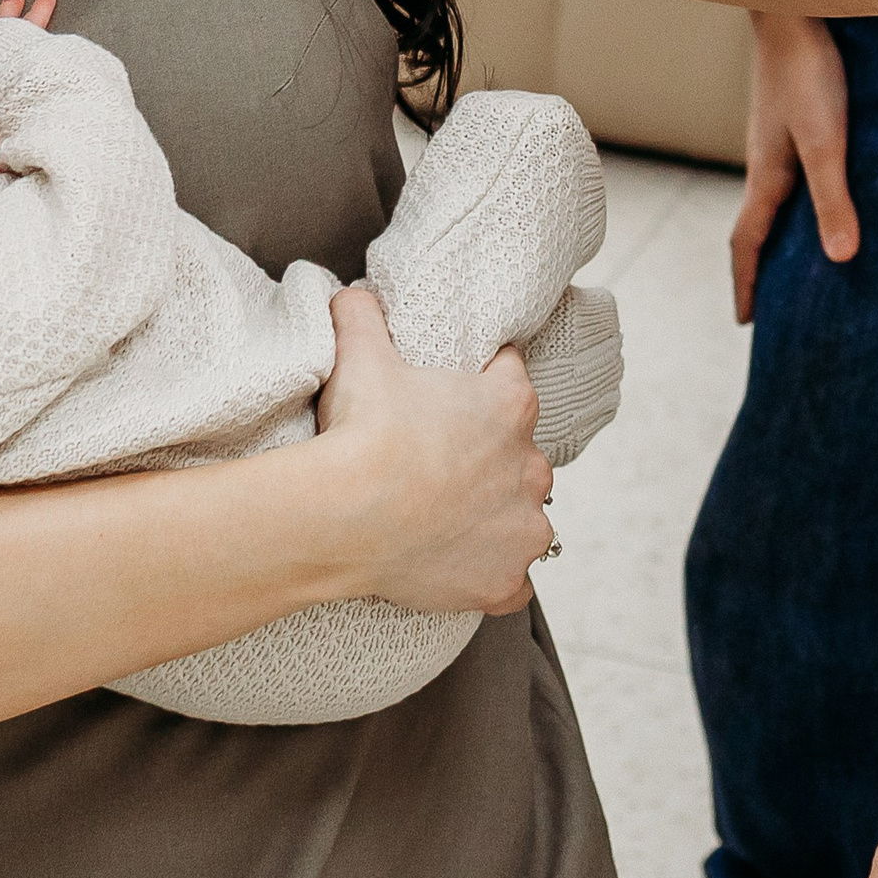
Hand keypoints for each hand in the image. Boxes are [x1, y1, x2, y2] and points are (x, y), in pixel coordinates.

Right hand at [311, 282, 552, 615]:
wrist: (346, 515)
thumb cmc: (362, 433)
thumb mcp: (361, 356)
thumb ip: (363, 316)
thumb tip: (351, 294)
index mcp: (510, 404)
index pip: (510, 377)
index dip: (479, 383)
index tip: (448, 398)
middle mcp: (532, 465)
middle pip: (519, 454)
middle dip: (487, 459)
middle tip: (435, 465)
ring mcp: (523, 527)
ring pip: (524, 518)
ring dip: (495, 518)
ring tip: (443, 519)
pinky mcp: (504, 580)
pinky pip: (514, 582)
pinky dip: (492, 574)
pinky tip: (460, 566)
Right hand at [732, 12, 856, 321]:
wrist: (794, 9)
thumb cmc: (808, 73)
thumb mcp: (825, 141)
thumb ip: (833, 198)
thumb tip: (841, 259)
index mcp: (765, 176)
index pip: (746, 242)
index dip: (746, 284)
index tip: (745, 322)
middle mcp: (766, 162)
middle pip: (757, 225)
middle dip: (759, 265)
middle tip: (768, 300)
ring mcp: (778, 139)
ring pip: (774, 197)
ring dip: (780, 231)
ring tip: (799, 256)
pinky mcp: (794, 118)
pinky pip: (792, 173)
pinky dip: (800, 198)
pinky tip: (824, 191)